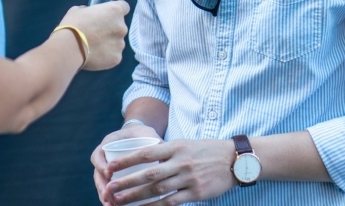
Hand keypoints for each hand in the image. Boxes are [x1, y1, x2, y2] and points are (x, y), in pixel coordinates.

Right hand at [58, 1, 128, 70]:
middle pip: (120, 26)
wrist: (70, 48)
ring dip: (109, 43)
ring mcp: (121, 44)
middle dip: (110, 29)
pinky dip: (106, 55)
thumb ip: (90, 11)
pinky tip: (95, 56)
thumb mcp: (79, 10)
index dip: (116, 11)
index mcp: (115, 11)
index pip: (124, 7)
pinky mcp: (117, 58)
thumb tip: (91, 16)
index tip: (108, 15)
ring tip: (94, 48)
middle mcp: (122, 27)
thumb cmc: (73, 25)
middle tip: (96, 34)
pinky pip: (113, 55)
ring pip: (117, 42)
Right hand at [91, 124, 160, 204]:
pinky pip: (108, 189)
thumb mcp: (147, 134)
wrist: (138, 136)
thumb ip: (156, 142)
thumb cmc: (143, 135)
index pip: (98, 155)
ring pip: (101, 184)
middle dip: (102, 187)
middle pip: (97, 174)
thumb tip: (167, 153)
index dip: (101, 165)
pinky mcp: (113, 178)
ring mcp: (107, 168)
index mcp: (109, 143)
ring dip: (105, 196)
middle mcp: (104, 157)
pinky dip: (111, 199)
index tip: (109, 174)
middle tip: (108, 197)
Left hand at [104, 139, 235, 205]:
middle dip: (127, 182)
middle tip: (109, 188)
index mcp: (175, 147)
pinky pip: (171, 202)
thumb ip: (166, 152)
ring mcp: (188, 178)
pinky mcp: (196, 193)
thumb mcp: (185, 144)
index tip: (110, 166)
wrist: (235, 159)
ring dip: (136, 196)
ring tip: (119, 201)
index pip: (145, 153)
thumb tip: (143, 159)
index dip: (126, 160)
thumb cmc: (206, 150)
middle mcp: (180, 162)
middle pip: (148, 174)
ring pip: (157, 190)